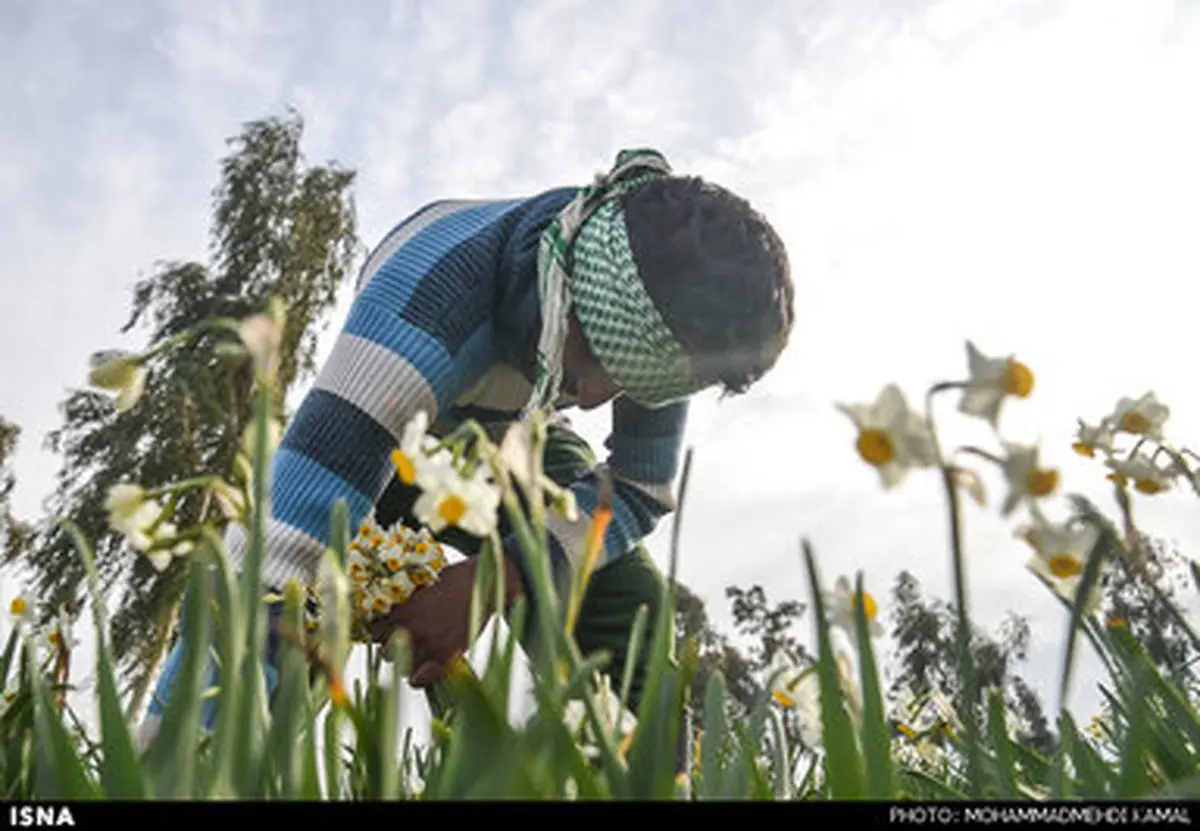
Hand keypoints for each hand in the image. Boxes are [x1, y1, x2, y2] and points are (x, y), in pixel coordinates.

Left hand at [367, 557, 524, 686]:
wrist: (484, 584)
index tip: (385, 629)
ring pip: (400, 665)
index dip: (378, 630)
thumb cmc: (455, 578)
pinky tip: (422, 669)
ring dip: (406, 660)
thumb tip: (387, 611)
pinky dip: (418, 678)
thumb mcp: (423, 583)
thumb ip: (404, 601)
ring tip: (416, 652)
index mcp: (403, 608)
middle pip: (385, 649)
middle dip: (391, 646)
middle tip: (403, 640)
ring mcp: (427, 644)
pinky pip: (418, 680)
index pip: (373, 629)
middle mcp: (411, 628)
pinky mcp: (444, 657)